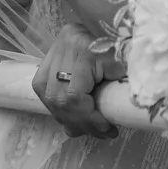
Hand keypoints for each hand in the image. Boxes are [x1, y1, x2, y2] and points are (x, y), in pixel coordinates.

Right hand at [31, 22, 116, 138]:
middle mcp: (56, 59)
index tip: (108, 128)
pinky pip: (49, 103)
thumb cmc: (108, 47)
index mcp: (78, 52)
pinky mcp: (40, 78)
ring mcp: (45, 69)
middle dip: (85, 125)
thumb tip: (127, 107)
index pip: (75, 96)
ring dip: (75, 123)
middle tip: (105, 133)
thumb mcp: (120, 61)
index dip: (89, 118)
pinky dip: (65, 116)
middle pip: (63, 104)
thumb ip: (123, 80)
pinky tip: (78, 123)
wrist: (85, 35)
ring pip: (54, 107)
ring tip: (94, 130)